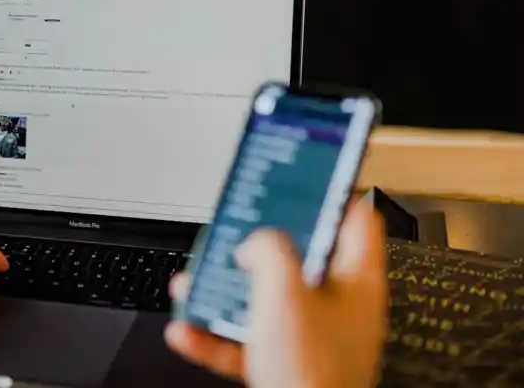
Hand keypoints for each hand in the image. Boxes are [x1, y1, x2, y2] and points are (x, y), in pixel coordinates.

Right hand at [165, 200, 386, 387]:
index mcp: (354, 280)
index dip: (329, 191)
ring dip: (226, 291)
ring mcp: (312, 337)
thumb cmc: (312, 373)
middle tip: (235, 231)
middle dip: (256, 246)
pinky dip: (216, 333)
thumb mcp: (283, 290)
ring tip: (197, 282)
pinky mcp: (287, 364)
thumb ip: (268, 250)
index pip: (353, 218)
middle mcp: (338, 307)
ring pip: (264, 299)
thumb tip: (255, 241)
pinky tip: (188, 329)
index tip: (305, 175)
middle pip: (297, 258)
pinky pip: (246, 339)